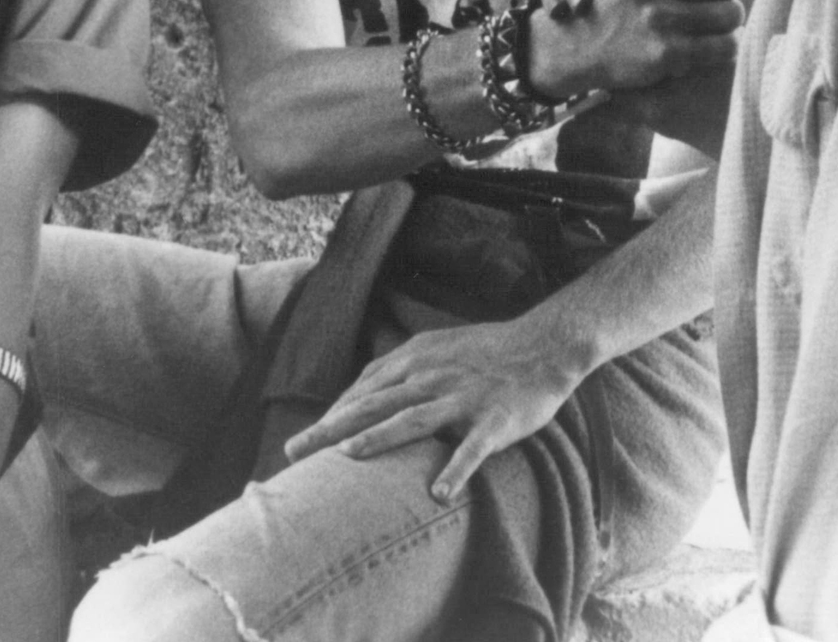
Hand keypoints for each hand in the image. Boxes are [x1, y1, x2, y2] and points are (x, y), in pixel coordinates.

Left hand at [281, 313, 589, 502]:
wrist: (543, 344)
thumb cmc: (486, 351)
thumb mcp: (435, 347)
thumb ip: (401, 368)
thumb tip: (363, 392)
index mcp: (416, 359)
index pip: (364, 388)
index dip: (332, 413)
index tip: (304, 439)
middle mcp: (432, 376)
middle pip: (373, 403)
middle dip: (330, 427)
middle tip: (294, 450)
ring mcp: (462, 398)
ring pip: (413, 419)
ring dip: (379, 438)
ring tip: (347, 457)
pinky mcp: (494, 420)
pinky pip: (472, 448)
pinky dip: (455, 469)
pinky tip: (438, 493)